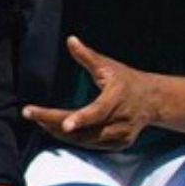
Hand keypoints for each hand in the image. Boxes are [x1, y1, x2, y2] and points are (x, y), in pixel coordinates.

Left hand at [22, 35, 160, 150]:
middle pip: (85, 129)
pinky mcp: (119, 145)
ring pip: (85, 141)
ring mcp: (121, 136)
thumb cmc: (126, 80)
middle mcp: (121, 121)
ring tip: (39, 121)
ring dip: (60, 133)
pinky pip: (91, 145)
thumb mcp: (109, 66)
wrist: (153, 100)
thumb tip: (70, 40)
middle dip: (55, 124)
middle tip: (31, 114)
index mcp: (118, 99)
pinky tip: (57, 129)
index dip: (80, 119)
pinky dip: (73, 139)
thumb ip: (88, 56)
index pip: (98, 112)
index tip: (63, 124)